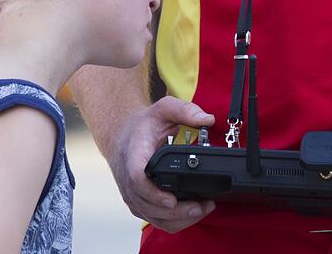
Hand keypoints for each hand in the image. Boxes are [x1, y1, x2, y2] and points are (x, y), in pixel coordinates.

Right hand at [109, 96, 215, 232]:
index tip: (172, 200)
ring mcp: (133, 194)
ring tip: (202, 209)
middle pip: (147, 205)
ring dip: (178, 219)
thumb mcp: (164, 109)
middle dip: (175, 212)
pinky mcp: (139, 203)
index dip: (154, 194)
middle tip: (200, 207)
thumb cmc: (143, 125)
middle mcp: (129, 180)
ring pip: (152, 217)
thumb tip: (207, 119)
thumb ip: (185, 110)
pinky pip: (154, 219)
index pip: (137, 179)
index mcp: (134, 156)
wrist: (123, 135)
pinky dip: (174, 221)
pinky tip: (193, 213)